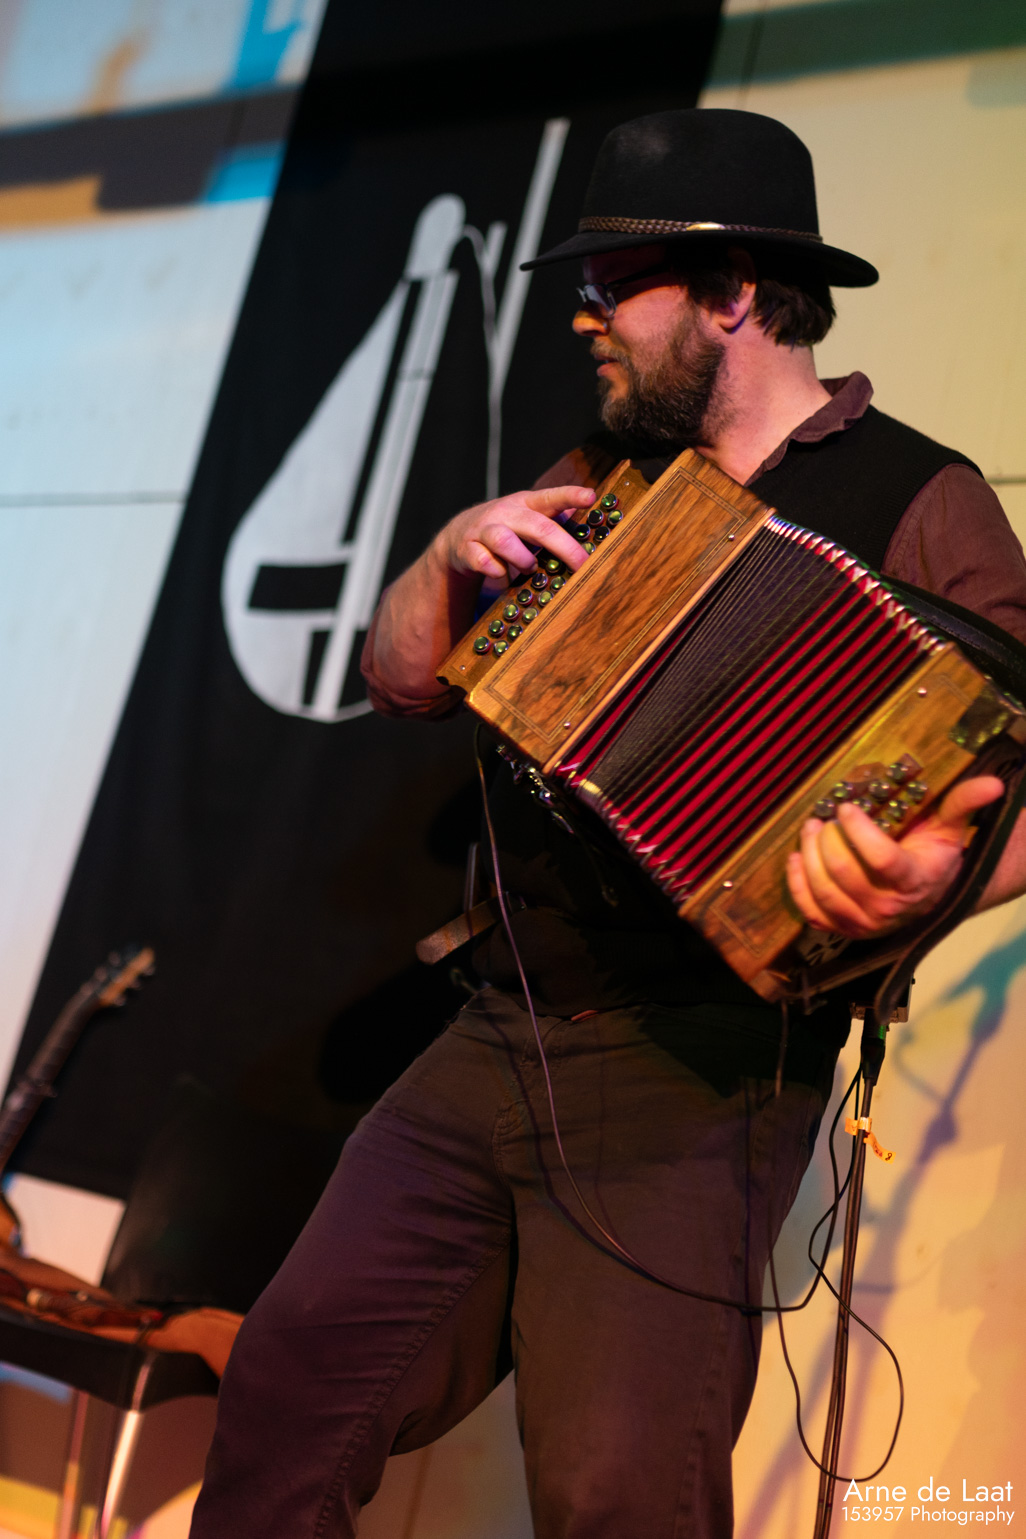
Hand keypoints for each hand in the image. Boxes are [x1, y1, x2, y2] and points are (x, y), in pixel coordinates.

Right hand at [432, 485, 595, 582]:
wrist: (459, 536)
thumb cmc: (508, 529)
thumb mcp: (530, 520)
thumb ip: (555, 524)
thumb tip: (593, 536)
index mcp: (527, 504)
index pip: (551, 497)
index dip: (571, 495)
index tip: (591, 496)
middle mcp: (506, 512)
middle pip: (538, 526)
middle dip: (564, 547)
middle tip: (583, 565)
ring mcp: (485, 529)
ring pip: (506, 542)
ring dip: (524, 560)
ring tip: (530, 567)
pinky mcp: (468, 549)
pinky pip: (484, 562)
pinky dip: (497, 572)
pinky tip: (501, 575)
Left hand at [785, 775, 1005, 938]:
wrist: (927, 896)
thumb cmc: (932, 855)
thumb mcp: (949, 828)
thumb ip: (963, 803)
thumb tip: (993, 783)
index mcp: (914, 881)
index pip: (882, 859)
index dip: (859, 831)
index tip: (846, 807)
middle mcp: (887, 908)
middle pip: (844, 873)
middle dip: (826, 841)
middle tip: (823, 818)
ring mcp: (863, 922)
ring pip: (824, 892)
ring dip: (809, 857)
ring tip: (810, 830)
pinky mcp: (842, 928)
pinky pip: (811, 912)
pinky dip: (797, 885)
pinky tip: (796, 858)